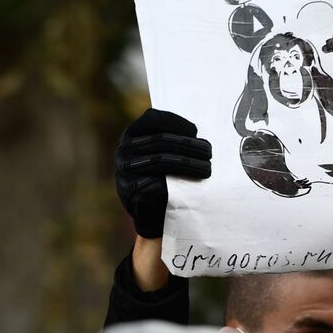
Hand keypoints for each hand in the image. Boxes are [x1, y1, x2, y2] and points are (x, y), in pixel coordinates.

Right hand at [115, 109, 211, 238]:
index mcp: (131, 135)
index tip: (196, 131)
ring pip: (160, 161)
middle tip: (209, 152)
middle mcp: (123, 151)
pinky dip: (177, 183)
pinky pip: (156, 184)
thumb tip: (195, 134)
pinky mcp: (130, 193)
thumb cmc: (162, 177)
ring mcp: (124, 172)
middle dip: (189, 145)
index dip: (176, 122)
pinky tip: (193, 184)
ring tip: (207, 169)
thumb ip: (172, 140)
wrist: (151, 213)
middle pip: (160, 141)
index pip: (152, 119)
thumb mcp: (162, 153)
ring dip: (189, 163)